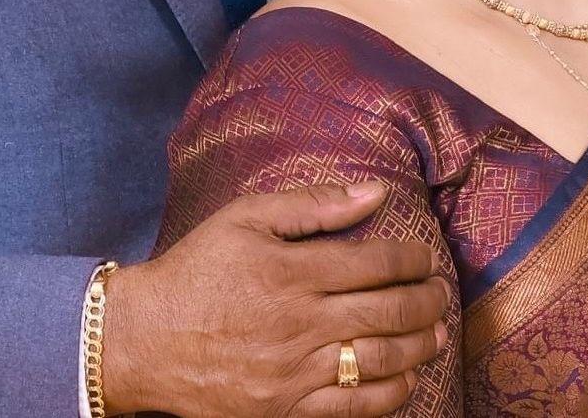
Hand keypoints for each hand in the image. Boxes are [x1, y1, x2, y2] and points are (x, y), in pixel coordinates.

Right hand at [102, 180, 450, 416]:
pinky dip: (390, 395)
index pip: (375, 263)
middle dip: (426, 301)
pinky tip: (405, 379)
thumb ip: (312, 204)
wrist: (146, 339)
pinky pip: (352, 409)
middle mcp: (301, 323)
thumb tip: (374, 191)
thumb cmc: (197, 269)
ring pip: (379, 362)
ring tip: (436, 333)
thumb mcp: (245, 217)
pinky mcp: (285, 412)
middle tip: (441, 293)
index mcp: (293, 271)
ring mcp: (295, 373)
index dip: (411, 259)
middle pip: (388, 312)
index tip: (424, 257)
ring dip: (419, 346)